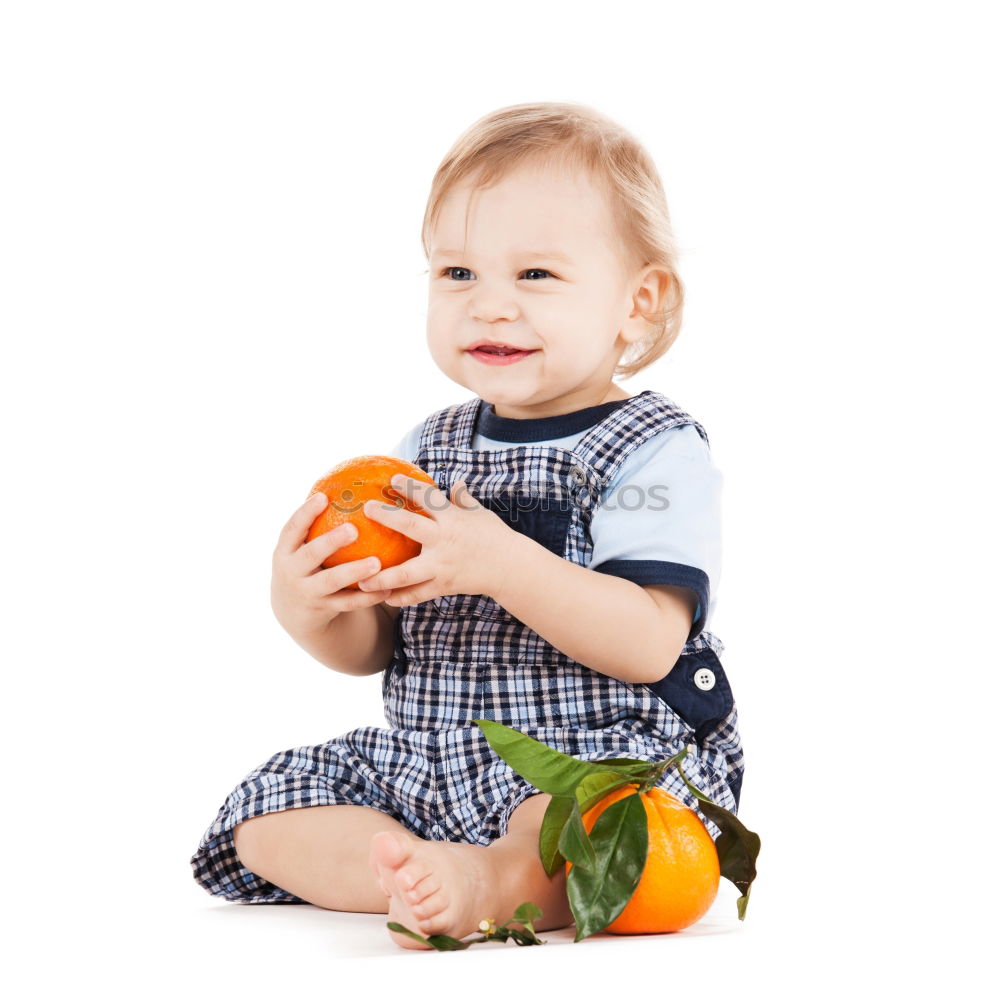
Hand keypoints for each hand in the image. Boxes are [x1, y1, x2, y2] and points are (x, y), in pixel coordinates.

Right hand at [270, 492, 393, 640]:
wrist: (293, 611)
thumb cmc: (307, 564)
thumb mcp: (302, 546)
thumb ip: (318, 524)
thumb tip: (350, 486)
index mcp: (285, 550)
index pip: (292, 528)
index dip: (305, 513)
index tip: (323, 497)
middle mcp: (291, 571)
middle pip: (310, 554)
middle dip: (330, 542)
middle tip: (353, 529)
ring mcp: (306, 592)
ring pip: (332, 582)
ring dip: (354, 572)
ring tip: (377, 563)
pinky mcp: (323, 610)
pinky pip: (348, 603)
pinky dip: (367, 596)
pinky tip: (388, 588)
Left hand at [357, 474, 516, 605]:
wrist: (511, 568)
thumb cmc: (495, 537)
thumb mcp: (481, 514)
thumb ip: (464, 500)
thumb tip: (456, 484)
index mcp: (453, 519)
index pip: (429, 497)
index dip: (411, 486)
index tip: (393, 479)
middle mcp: (444, 541)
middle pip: (410, 526)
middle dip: (387, 517)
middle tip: (367, 510)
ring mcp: (442, 566)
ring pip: (406, 573)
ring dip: (381, 576)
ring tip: (361, 579)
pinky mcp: (443, 585)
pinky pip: (417, 594)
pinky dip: (400, 598)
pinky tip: (383, 598)